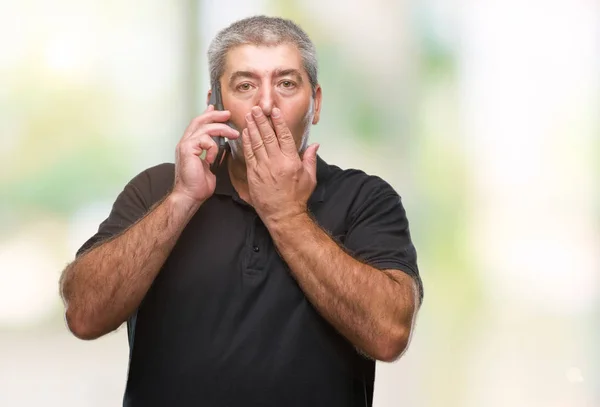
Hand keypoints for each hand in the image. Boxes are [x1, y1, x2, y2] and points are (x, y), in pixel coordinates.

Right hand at [172, 105, 239, 203]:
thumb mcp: (210, 165)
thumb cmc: (198, 184)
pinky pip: (204, 139)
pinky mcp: (187, 149)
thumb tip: (223, 147)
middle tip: (227, 114)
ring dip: (222, 129)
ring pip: (204, 128)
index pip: (198, 125)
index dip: (208, 115)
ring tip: (234, 134)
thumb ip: (213, 153)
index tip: (217, 109)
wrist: (190, 195)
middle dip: (215, 115)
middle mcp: (185, 142)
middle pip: (199, 120)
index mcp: (190, 145)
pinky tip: (211, 158)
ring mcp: (185, 145)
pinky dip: (212, 147)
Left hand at [242, 106, 319, 224]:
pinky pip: (249, 154)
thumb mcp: (309, 178)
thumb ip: (310, 159)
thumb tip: (315, 145)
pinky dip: (246, 142)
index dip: (278, 122)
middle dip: (261, 120)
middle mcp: (276, 162)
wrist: (283, 215)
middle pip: (267, 136)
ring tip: (249, 116)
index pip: (284, 136)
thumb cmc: (297, 198)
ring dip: (252, 127)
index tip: (274, 112)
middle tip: (256, 109)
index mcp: (291, 161)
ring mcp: (263, 168)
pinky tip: (245, 133)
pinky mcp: (253, 174)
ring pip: (256, 143)